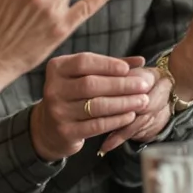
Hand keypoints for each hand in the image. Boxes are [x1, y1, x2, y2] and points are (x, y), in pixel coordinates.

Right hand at [30, 51, 163, 161]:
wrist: (48, 127)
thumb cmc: (74, 94)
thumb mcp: (83, 75)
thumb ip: (109, 67)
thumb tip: (141, 61)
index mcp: (57, 68)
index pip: (84, 62)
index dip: (107, 64)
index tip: (127, 69)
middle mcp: (53, 89)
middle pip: (91, 84)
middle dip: (121, 85)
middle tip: (144, 85)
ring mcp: (58, 111)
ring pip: (96, 106)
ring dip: (123, 103)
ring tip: (142, 100)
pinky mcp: (66, 131)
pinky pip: (96, 125)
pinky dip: (116, 120)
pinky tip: (130, 115)